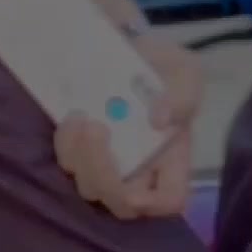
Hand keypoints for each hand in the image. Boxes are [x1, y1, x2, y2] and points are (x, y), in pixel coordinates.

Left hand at [55, 34, 202, 221]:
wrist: (129, 48)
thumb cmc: (164, 67)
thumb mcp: (185, 72)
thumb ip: (182, 96)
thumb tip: (159, 120)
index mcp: (172, 159)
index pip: (169, 200)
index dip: (153, 203)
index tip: (135, 181)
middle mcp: (139, 170)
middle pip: (120, 202)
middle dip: (103, 173)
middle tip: (96, 129)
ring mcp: (106, 162)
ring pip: (88, 185)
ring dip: (80, 156)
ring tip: (79, 117)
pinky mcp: (79, 149)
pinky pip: (68, 162)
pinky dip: (66, 144)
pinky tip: (71, 116)